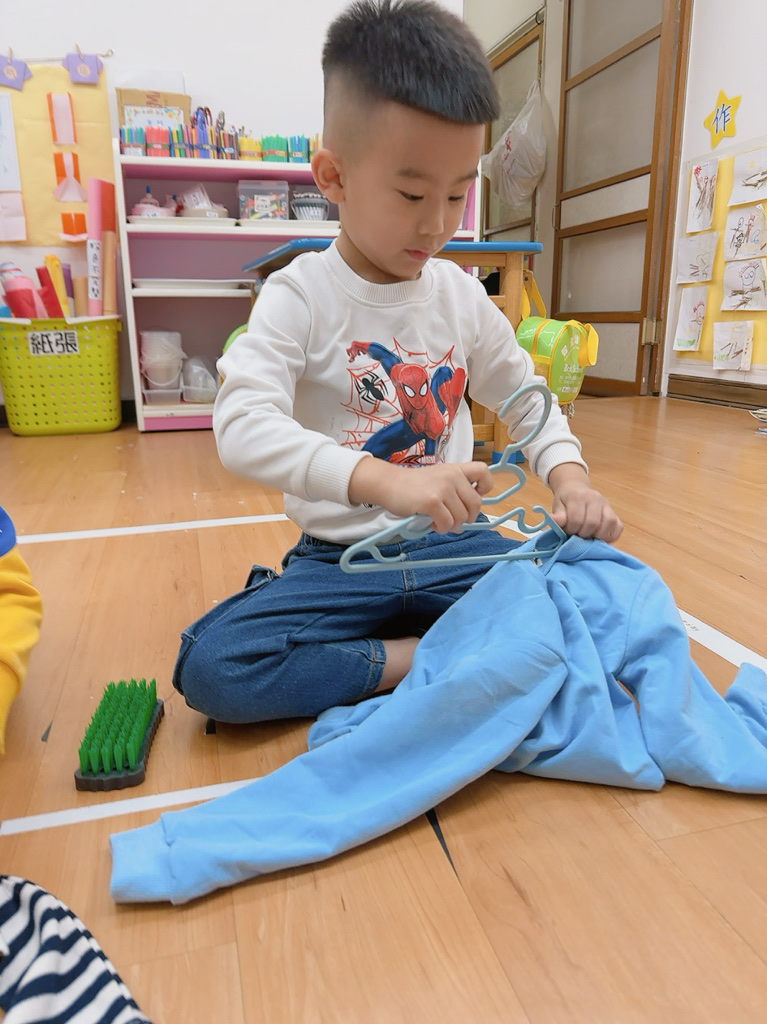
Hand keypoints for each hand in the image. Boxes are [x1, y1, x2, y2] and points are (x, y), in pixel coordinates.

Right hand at [349, 458, 493, 532]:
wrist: (389, 484)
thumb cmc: (413, 486)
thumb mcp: (438, 480)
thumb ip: (454, 494)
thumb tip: (465, 523)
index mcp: (455, 469)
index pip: (483, 472)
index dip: (484, 487)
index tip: (473, 496)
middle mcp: (452, 476)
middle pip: (475, 504)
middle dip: (466, 517)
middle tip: (452, 519)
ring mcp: (443, 488)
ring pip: (461, 517)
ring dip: (451, 525)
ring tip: (437, 521)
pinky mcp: (432, 502)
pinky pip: (447, 523)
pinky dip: (440, 528)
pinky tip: (431, 522)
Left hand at [547, 463, 622, 542]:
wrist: (575, 488)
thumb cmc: (566, 500)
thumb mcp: (557, 506)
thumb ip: (558, 515)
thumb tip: (556, 521)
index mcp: (578, 496)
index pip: (576, 519)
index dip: (571, 530)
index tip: (568, 531)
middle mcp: (596, 498)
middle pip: (593, 523)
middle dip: (583, 534)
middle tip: (577, 535)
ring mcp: (607, 505)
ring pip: (608, 523)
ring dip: (598, 536)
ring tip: (588, 536)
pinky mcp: (614, 512)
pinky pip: (618, 527)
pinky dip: (610, 536)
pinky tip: (600, 537)